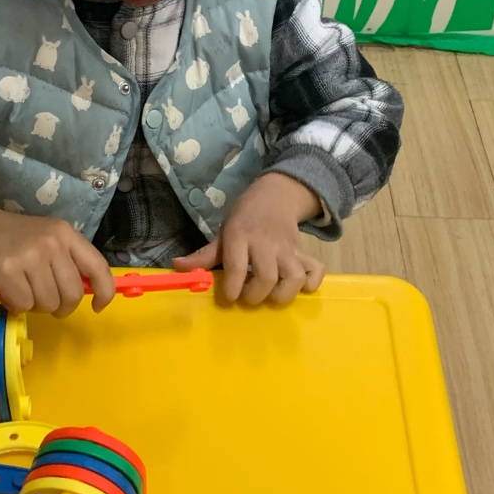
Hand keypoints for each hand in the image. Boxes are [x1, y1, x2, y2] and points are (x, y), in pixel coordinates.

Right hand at [0, 184, 114, 316]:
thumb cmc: (7, 236)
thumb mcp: (42, 238)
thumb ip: (65, 260)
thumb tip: (88, 292)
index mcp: (65, 233)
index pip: (98, 267)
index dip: (105, 292)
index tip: (97, 306)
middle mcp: (51, 243)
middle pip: (72, 294)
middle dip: (60, 306)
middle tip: (44, 301)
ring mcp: (29, 258)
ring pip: (48, 304)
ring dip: (34, 305)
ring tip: (19, 288)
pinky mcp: (6, 273)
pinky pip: (23, 306)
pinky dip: (14, 305)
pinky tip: (5, 289)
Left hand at [174, 173, 325, 304]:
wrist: (276, 195)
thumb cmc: (245, 217)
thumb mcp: (223, 232)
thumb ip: (203, 255)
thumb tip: (177, 267)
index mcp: (241, 236)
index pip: (237, 266)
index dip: (232, 288)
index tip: (228, 298)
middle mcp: (266, 243)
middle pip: (266, 277)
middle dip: (255, 295)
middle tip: (247, 297)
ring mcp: (288, 248)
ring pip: (294, 277)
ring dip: (283, 294)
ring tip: (271, 296)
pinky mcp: (304, 252)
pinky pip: (316, 270)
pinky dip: (311, 283)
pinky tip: (298, 289)